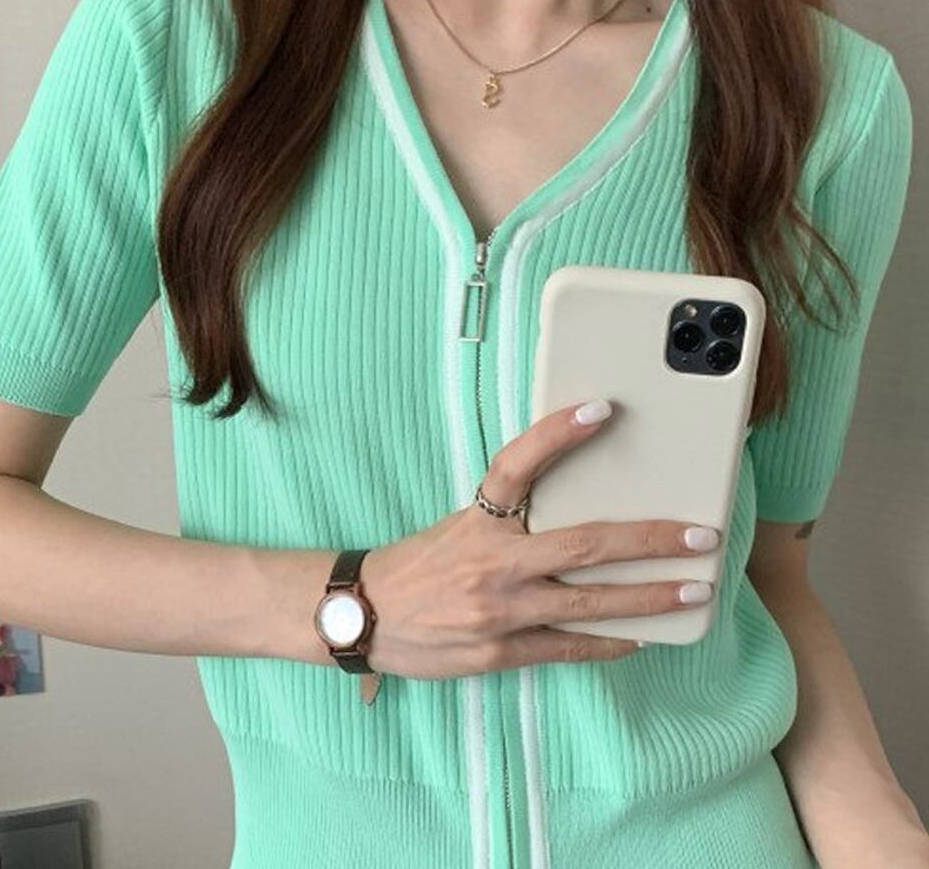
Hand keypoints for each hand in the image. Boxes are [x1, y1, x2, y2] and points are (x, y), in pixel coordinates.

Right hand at [361, 398, 719, 679]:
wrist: (362, 617)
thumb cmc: (416, 566)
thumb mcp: (457, 526)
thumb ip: (508, 520)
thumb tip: (574, 506)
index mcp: (478, 520)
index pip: (518, 466)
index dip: (558, 435)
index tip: (602, 410)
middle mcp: (492, 562)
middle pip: (583, 545)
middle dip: (649, 540)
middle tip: (700, 535)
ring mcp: (499, 611)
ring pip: (589, 604)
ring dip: (648, 598)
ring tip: (694, 591)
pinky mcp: (499, 652)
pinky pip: (568, 648)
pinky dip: (610, 642)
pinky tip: (644, 638)